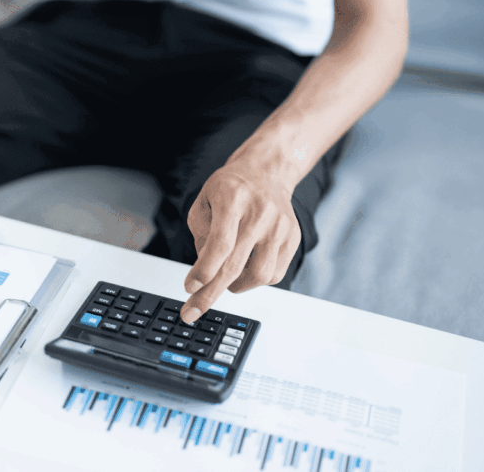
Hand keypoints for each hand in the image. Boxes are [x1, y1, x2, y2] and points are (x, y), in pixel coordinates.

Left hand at [178, 167, 300, 322]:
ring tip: (223, 279)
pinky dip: (255, 280)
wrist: (266, 172)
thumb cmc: (230, 188)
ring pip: (259, 276)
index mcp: (233, 198)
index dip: (203, 271)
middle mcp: (260, 212)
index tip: (189, 288)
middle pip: (235, 265)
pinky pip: (274, 274)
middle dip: (210, 294)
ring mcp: (280, 226)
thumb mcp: (203, 201)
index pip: (220, 244)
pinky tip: (244, 269)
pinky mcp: (293, 237)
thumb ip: (199, 233)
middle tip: (192, 311)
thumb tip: (204, 270)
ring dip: (235, 286)